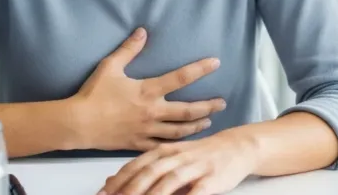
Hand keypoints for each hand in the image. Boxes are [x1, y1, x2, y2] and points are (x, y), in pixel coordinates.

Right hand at [70, 27, 226, 151]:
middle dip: (208, 106)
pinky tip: (184, 143)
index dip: (200, 69)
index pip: (181, 78)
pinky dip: (176, 145)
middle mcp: (152, 111)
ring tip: (208, 122)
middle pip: (188, 111)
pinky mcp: (138, 143)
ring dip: (196, 126)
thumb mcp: (110, 66)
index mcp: (148, 90)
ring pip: (179, 131)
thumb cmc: (93, 94)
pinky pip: (162, 146)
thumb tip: (142, 32)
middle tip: (222, 103)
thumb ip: (129, 49)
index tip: (216, 63)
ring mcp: (147, 130)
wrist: (79, 123)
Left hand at [98, 130, 259, 194]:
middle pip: (149, 173)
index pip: (135, 166)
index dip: (117, 181)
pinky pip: (196, 192)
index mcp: (163, 151)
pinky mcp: (212, 178)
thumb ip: (144, 169)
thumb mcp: (169, 157)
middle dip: (130, 189)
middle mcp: (176, 156)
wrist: (235, 147)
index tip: (101, 194)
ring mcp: (194, 166)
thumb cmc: (197, 156)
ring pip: (169, 181)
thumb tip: (111, 182)